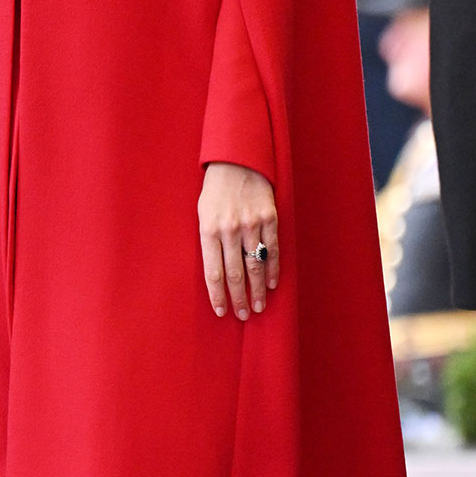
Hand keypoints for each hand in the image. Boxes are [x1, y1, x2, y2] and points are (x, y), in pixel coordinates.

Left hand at [198, 161, 279, 318]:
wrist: (237, 161)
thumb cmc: (215, 190)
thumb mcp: (202, 213)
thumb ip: (208, 241)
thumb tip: (216, 272)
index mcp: (209, 230)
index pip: (213, 272)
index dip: (218, 295)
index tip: (221, 311)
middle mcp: (230, 230)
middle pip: (235, 274)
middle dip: (239, 298)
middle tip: (243, 315)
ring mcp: (251, 224)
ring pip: (255, 266)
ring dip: (257, 290)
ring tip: (258, 306)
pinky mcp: (269, 219)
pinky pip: (271, 250)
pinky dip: (272, 270)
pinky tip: (272, 284)